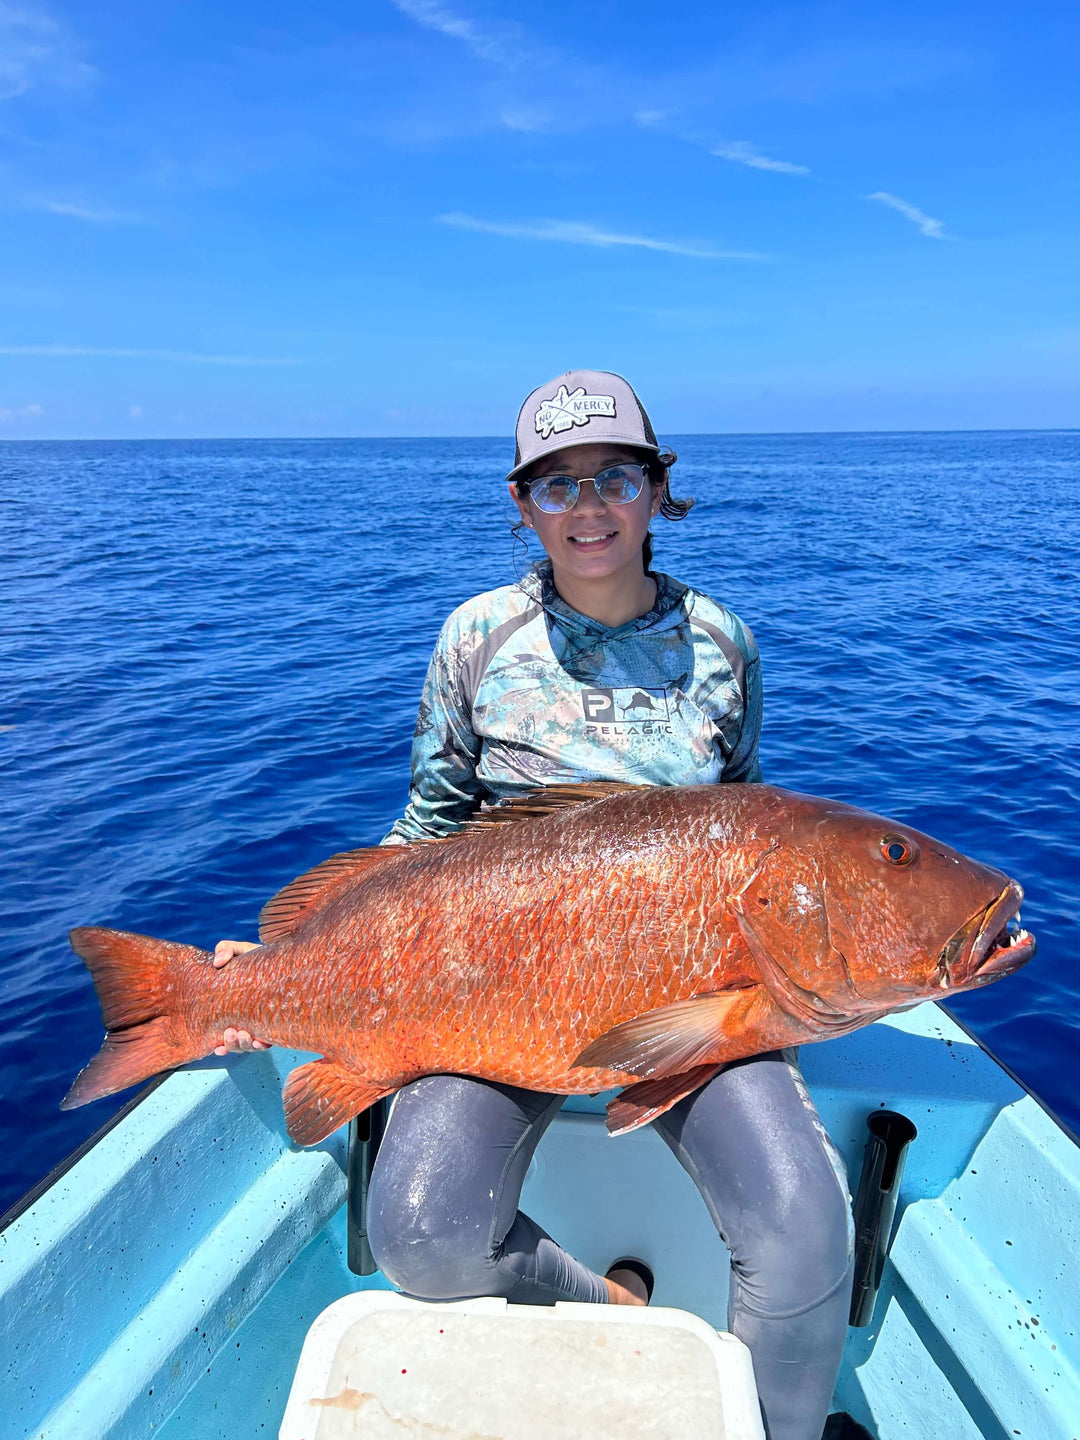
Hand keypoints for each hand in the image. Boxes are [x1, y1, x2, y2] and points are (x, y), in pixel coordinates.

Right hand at [210, 940, 272, 1054]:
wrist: (285, 957)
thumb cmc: (258, 957)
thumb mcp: (240, 950)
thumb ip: (226, 950)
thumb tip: (218, 962)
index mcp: (236, 1011)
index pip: (224, 1033)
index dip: (219, 1045)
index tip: (215, 1047)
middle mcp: (250, 1021)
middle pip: (238, 1043)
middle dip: (232, 1044)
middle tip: (230, 1032)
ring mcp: (266, 1022)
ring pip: (252, 1045)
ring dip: (245, 1045)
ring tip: (244, 1035)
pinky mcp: (281, 1021)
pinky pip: (272, 1040)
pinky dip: (263, 1044)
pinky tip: (259, 1041)